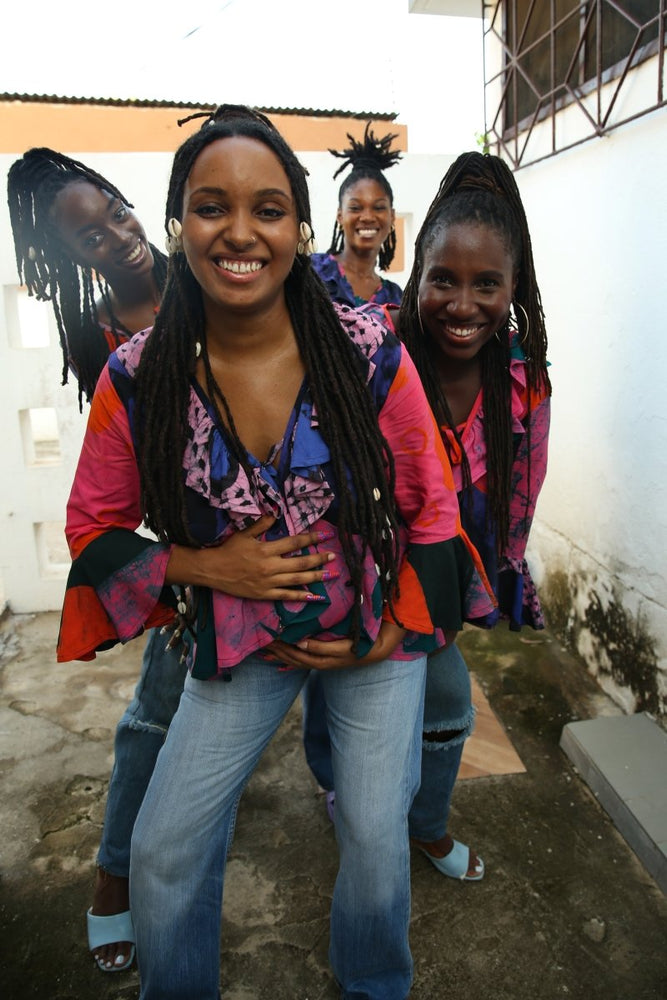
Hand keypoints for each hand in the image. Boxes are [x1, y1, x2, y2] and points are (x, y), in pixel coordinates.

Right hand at [166, 515, 337, 600]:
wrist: (212, 570)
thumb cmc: (228, 550)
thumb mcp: (244, 534)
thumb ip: (261, 525)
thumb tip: (275, 514)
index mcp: (267, 549)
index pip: (294, 543)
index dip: (310, 539)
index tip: (324, 536)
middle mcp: (271, 566)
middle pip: (301, 562)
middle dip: (319, 559)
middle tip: (333, 556)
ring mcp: (269, 582)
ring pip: (297, 579)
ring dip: (316, 576)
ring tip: (331, 574)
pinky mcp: (264, 594)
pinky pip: (286, 595)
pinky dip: (301, 595)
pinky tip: (314, 595)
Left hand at [265, 620, 405, 671]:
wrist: (376, 650)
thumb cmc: (360, 646)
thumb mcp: (343, 647)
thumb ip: (321, 647)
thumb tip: (299, 643)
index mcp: (321, 661)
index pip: (295, 655)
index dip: (281, 648)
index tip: (269, 639)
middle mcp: (318, 662)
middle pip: (292, 658)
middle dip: (276, 651)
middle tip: (262, 641)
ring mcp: (321, 661)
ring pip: (295, 659)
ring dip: (280, 654)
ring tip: (266, 649)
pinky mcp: (324, 657)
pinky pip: (302, 659)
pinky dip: (289, 659)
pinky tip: (280, 659)